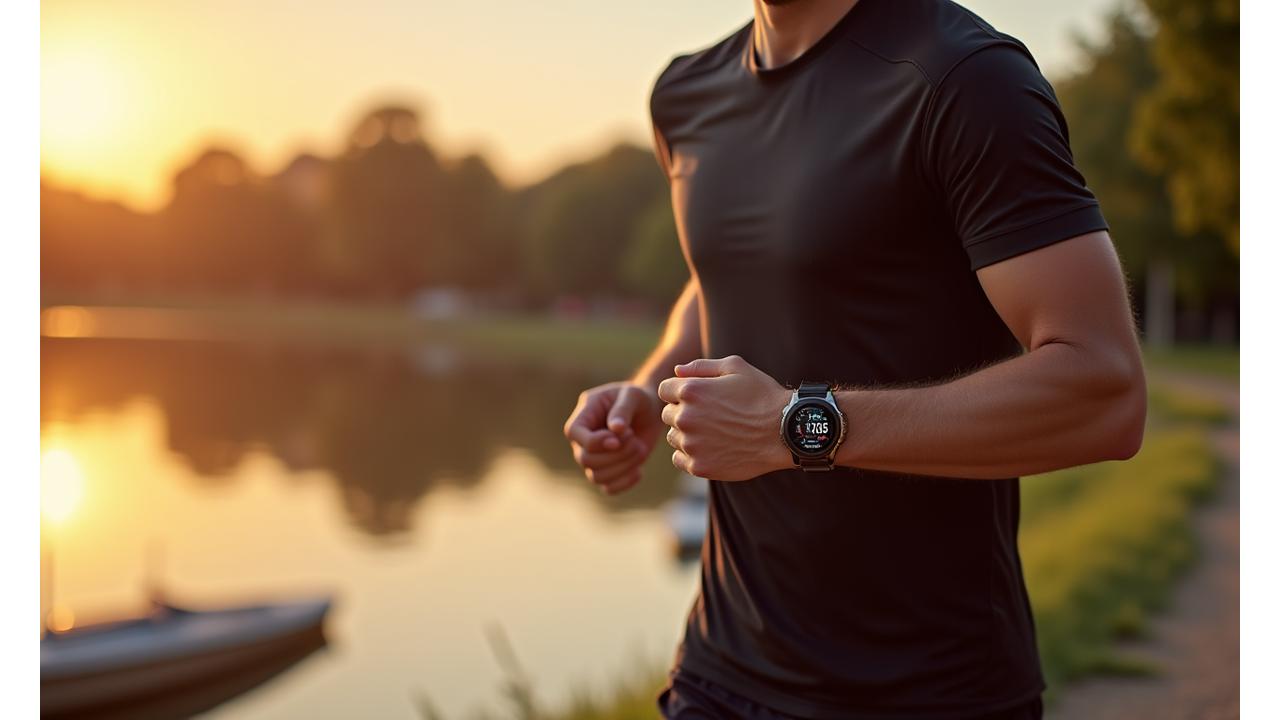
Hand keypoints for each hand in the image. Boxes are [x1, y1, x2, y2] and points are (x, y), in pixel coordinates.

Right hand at [563, 381, 662, 494]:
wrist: (650, 412)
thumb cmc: (638, 399)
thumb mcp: (633, 395)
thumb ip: (623, 409)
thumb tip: (616, 429)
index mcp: (583, 415)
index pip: (573, 434)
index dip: (595, 441)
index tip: (619, 438)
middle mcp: (583, 440)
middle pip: (585, 459)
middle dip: (615, 454)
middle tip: (634, 438)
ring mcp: (594, 458)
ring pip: (597, 476)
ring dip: (623, 467)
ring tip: (640, 449)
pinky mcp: (609, 471)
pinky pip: (608, 488)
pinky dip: (625, 482)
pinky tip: (639, 470)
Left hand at [657, 355, 791, 480]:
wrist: (784, 432)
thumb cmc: (762, 395)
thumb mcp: (735, 367)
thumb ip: (701, 366)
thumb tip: (677, 371)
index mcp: (691, 390)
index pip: (664, 390)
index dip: (680, 392)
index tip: (700, 398)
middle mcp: (686, 417)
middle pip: (667, 414)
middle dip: (684, 412)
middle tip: (711, 416)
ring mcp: (691, 444)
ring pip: (673, 437)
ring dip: (687, 434)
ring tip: (714, 433)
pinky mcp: (699, 466)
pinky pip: (679, 459)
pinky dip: (691, 455)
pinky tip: (712, 448)